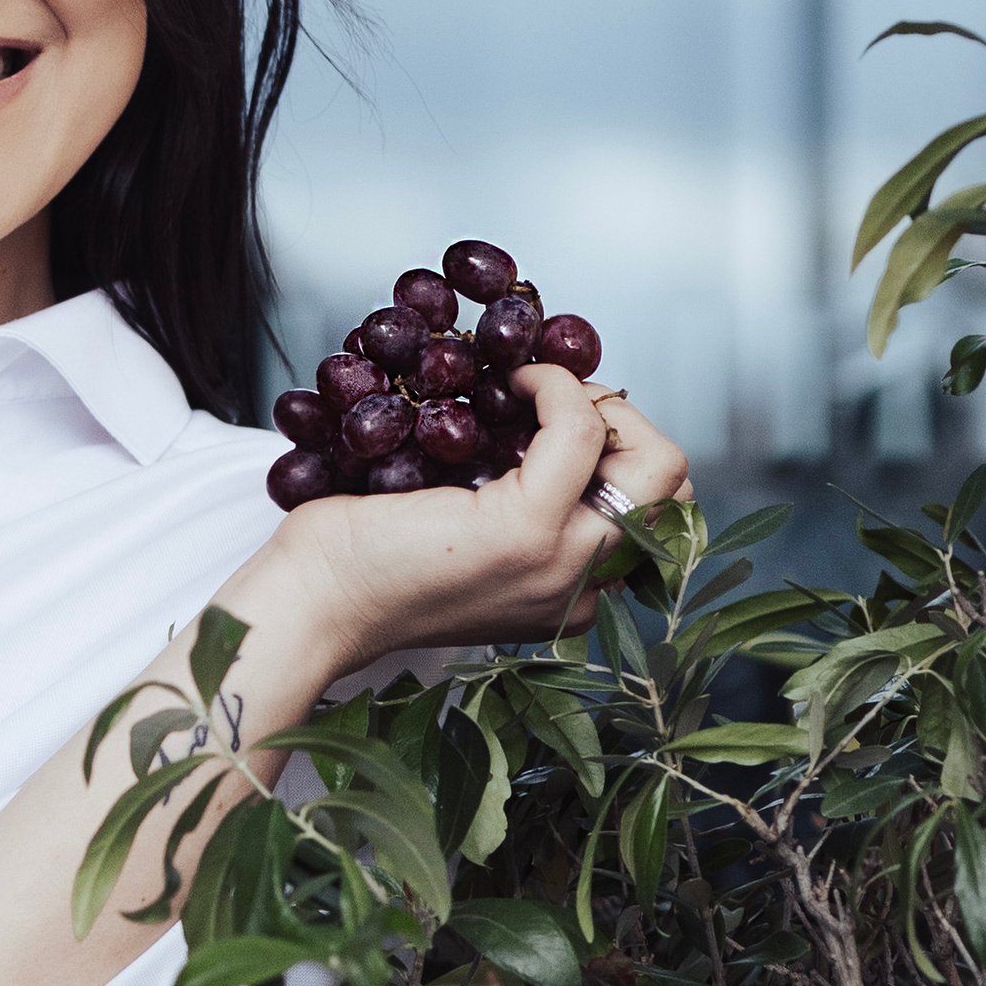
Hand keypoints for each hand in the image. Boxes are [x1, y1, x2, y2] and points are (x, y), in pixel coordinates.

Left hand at [278, 362, 691, 669]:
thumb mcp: (463, 540)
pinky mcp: (525, 530)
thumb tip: (537, 426)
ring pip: (659, 466)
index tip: (554, 420)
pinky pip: (579, 431)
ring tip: (540, 394)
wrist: (311, 601)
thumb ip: (517, 510)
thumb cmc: (362, 563)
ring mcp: (561, 563)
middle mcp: (579, 588)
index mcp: (568, 594)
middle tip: (561, 406)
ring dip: (608, 406)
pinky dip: (556, 387)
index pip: (650, 514)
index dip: (616, 449)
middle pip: (674, 491)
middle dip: (632, 426)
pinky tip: (511, 384)